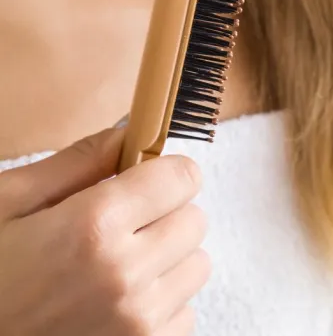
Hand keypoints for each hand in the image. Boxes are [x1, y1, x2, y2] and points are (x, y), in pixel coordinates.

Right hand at [0, 129, 207, 335]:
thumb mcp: (7, 203)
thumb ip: (78, 163)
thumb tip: (130, 132)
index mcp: (93, 226)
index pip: (182, 178)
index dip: (163, 173)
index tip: (143, 180)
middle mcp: (126, 274)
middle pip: (194, 220)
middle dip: (164, 214)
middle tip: (120, 227)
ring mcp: (138, 320)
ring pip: (196, 265)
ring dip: (167, 260)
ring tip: (116, 267)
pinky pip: (186, 312)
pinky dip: (162, 304)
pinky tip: (118, 303)